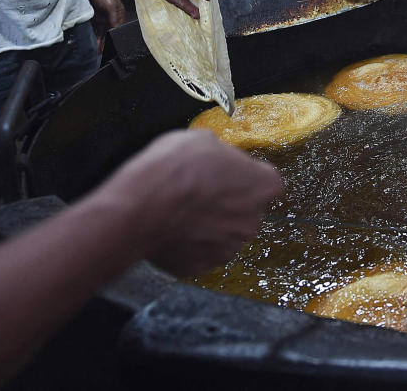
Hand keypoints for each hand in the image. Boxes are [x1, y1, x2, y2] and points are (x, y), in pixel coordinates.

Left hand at [81, 0, 125, 51]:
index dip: (117, 39)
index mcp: (119, 14)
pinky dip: (95, 36)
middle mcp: (112, 17)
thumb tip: (116, 32)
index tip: (114, 48)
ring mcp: (102, 17)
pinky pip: (95, 29)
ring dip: (102, 41)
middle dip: (109, 43)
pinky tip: (94, 43)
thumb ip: (114, 20)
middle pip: (111, 33)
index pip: (119, 30)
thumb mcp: (111, 6)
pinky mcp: (94, 17)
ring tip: (100, 51)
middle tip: (107, 53)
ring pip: (103, 33)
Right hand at [92, 130, 282, 276]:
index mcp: (262, 186)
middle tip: (201, 192)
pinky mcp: (201, 266)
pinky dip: (190, 244)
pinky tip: (172, 229)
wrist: (139, 209)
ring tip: (182, 211)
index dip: (246, 177)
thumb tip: (218, 159)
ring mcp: (228, 248)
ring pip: (225, 234)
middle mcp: (252, 222)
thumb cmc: (174, 170)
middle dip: (229, 203)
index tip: (229, 174)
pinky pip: (201, 253)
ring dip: (210, 226)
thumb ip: (222, 154)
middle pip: (247, 211)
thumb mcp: (203, 140)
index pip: (267, 182)